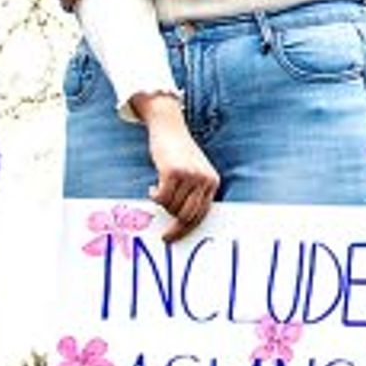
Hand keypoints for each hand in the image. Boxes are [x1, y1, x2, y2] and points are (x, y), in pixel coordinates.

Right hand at [139, 99, 221, 237]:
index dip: (186, 229)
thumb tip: (181, 223)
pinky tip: (153, 187)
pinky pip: (162, 197)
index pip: (201, 214)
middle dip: (174, 227)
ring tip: (159, 190)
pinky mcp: (173, 172)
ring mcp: (190, 176)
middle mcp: (204, 180)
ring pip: (172, 207)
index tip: (173, 238)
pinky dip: (155, 196)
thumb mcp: (193, 172)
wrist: (169, 127)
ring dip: (162, 204)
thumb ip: (192, 193)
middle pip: (187, 216)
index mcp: (213, 182)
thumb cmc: (178, 152)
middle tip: (163, 233)